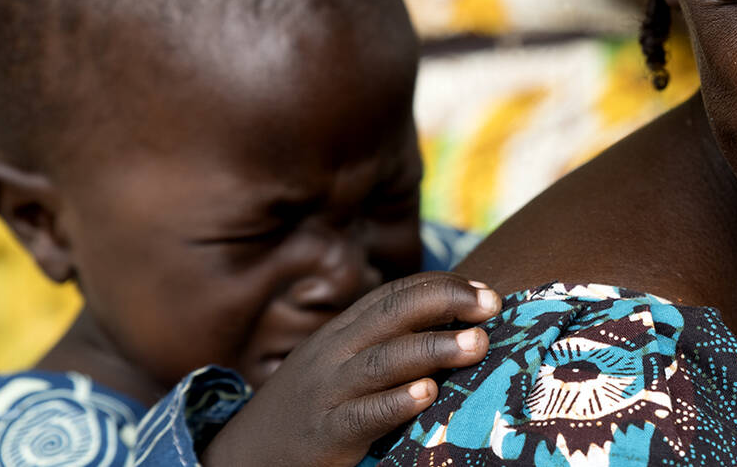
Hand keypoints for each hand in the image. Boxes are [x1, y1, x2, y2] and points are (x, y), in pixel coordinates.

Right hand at [201, 272, 501, 465]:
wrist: (245, 456)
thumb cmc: (312, 408)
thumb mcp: (340, 365)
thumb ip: (384, 343)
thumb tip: (453, 324)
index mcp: (342, 333)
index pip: (394, 295)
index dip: (441, 287)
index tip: (485, 294)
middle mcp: (334, 354)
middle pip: (392, 315)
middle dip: (444, 304)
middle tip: (492, 308)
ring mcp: (328, 392)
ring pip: (384, 361)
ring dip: (434, 348)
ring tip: (477, 344)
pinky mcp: (326, 433)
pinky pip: (364, 415)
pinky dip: (396, 402)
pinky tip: (428, 394)